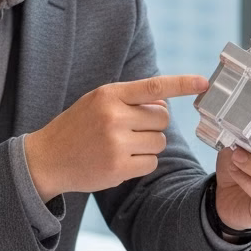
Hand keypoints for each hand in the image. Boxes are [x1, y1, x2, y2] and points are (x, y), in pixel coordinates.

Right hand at [25, 75, 208, 200]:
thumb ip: (130, 99)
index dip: (181, 84)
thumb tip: (165, 104)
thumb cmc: (76, 127)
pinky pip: (151, 163)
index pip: (154, 86)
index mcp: (109, 94)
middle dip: (153, 124)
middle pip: (162, 118)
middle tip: (130, 130)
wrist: (47, 158)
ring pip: (159, 142)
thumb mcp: (97, 102)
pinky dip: (142, 163)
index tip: (203, 83)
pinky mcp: (118, 167)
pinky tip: (121, 161)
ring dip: (148, 145)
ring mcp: (116, 143)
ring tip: (121, 145)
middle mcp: (113, 116)